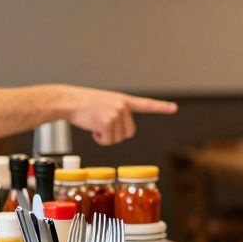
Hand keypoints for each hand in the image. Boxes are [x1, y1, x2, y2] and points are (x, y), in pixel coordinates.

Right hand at [61, 86, 177, 145]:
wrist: (67, 101)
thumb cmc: (83, 104)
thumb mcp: (105, 104)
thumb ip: (117, 113)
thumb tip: (122, 131)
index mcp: (123, 100)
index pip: (146, 104)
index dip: (161, 107)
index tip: (174, 108)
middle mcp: (123, 106)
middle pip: (128, 133)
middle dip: (115, 134)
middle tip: (100, 124)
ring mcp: (116, 113)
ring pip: (118, 139)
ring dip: (105, 137)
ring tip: (94, 123)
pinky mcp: (108, 122)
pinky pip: (107, 141)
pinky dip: (99, 139)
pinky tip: (91, 127)